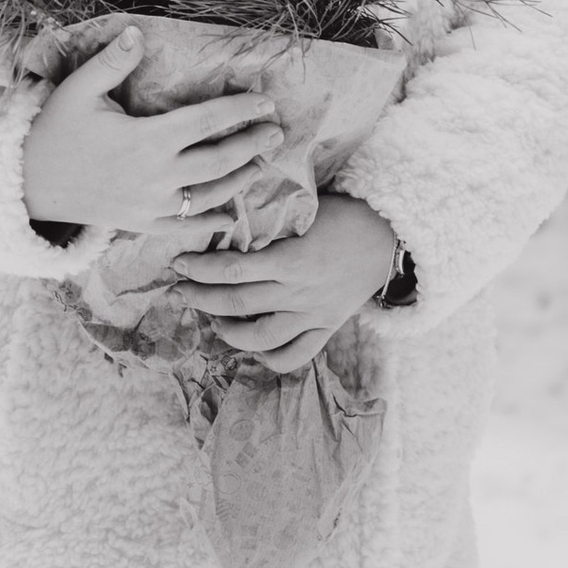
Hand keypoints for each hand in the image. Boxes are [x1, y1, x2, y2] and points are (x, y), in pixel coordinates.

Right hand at [21, 27, 283, 234]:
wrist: (27, 185)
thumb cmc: (53, 131)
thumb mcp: (78, 90)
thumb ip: (111, 62)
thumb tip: (137, 32)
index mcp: (147, 139)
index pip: (207, 121)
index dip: (240, 110)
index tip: (265, 102)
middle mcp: (156, 175)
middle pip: (220, 160)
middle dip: (252, 145)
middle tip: (275, 132)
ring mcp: (152, 205)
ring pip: (210, 196)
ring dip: (240, 180)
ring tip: (260, 164)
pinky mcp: (142, 224)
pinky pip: (185, 226)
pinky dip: (210, 222)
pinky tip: (229, 215)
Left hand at [165, 190, 400, 374]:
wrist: (389, 238)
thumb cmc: (344, 214)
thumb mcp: (305, 209)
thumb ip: (268, 221)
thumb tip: (225, 222)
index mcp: (291, 259)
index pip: (232, 270)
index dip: (199, 269)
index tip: (178, 264)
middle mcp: (298, 292)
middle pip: (235, 303)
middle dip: (199, 297)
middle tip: (178, 290)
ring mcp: (312, 315)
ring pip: (259, 337)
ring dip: (226, 331)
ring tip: (212, 318)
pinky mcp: (325, 328)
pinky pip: (293, 356)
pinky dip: (268, 358)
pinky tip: (252, 346)